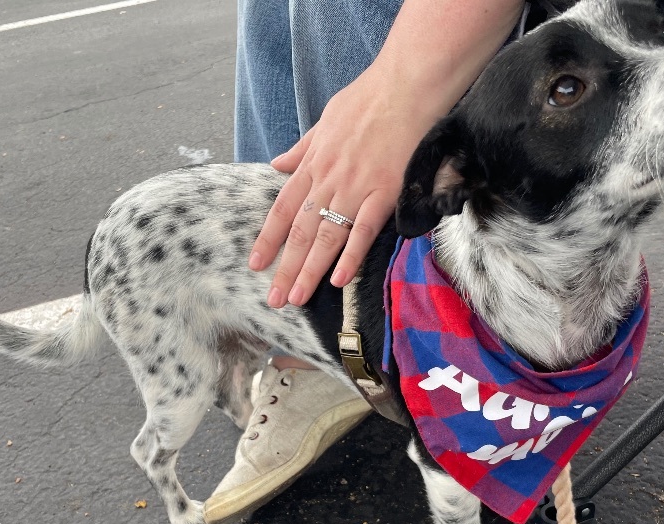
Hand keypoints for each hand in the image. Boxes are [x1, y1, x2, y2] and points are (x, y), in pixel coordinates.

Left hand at [248, 69, 437, 307]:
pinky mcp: (384, 192)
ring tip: (297, 298)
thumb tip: (278, 164)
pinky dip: (350, 256)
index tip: (255, 264)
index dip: (268, 239)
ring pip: (326, 237)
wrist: (408, 84)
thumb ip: (302, 148)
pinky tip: (338, 280)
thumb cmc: (370, 97)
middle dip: (285, 268)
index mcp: (313, 163)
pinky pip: (363, 231)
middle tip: (274, 299)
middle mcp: (328, 180)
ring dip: (310, 270)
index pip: (283, 209)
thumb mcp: (326, 118)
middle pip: (300, 232)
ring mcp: (356, 187)